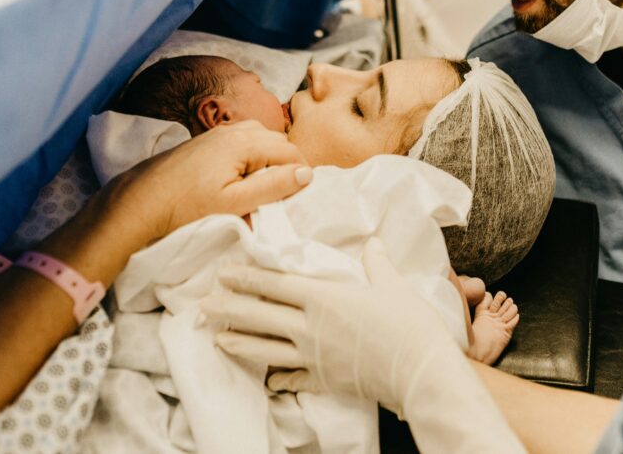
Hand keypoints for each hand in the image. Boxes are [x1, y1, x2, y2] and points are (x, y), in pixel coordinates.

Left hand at [108, 120, 312, 242]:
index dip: (302, 172)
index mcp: (244, 142)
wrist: (141, 200)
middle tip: (284, 194)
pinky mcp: (207, 142)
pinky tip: (244, 177)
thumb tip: (306, 173)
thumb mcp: (234, 203)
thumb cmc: (187, 206)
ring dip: (270, 159)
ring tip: (266, 188)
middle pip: (277, 140)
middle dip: (287, 164)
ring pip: (260, 138)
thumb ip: (273, 186)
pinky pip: (243, 141)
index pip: (290, 150)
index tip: (301, 196)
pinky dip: (253, 156)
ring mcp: (218, 133)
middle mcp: (233, 130)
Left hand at [201, 238, 462, 415]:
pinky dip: (277, 377)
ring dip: (239, 343)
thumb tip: (374, 242)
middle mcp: (310, 327)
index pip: (274, 284)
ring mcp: (314, 357)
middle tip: (202, 305)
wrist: (420, 371)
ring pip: (266, 349)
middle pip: (260, 316)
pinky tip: (266, 379)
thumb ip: (376, 262)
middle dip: (229, 308)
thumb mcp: (392, 284)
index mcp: (323, 298)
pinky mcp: (324, 380)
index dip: (247, 277)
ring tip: (217, 339)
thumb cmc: (408, 324)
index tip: (223, 273)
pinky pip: (293, 378)